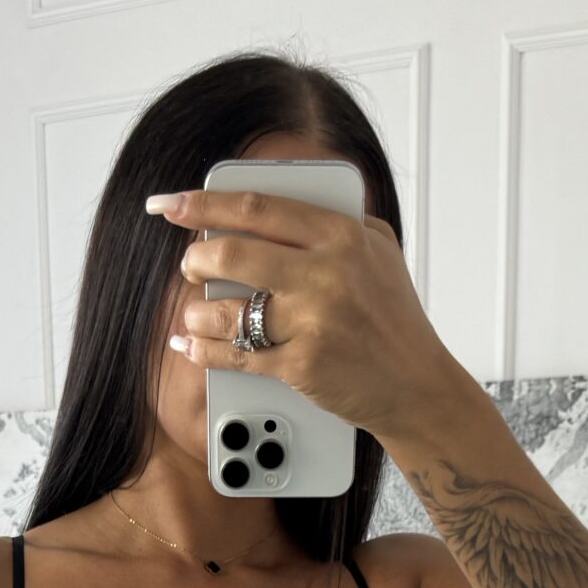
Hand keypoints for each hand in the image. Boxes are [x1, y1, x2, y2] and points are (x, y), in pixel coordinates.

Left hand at [149, 183, 462, 449]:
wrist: (416, 385)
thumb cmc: (395, 318)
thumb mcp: (377, 251)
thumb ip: (333, 222)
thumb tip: (268, 209)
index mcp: (341, 235)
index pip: (258, 208)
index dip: (204, 203)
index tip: (172, 203)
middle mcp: (326, 273)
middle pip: (232, 254)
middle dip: (196, 259)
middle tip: (191, 265)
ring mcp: (312, 321)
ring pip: (227, 310)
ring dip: (198, 313)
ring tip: (196, 314)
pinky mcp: (301, 365)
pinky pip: (235, 355)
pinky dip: (204, 351)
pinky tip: (192, 345)